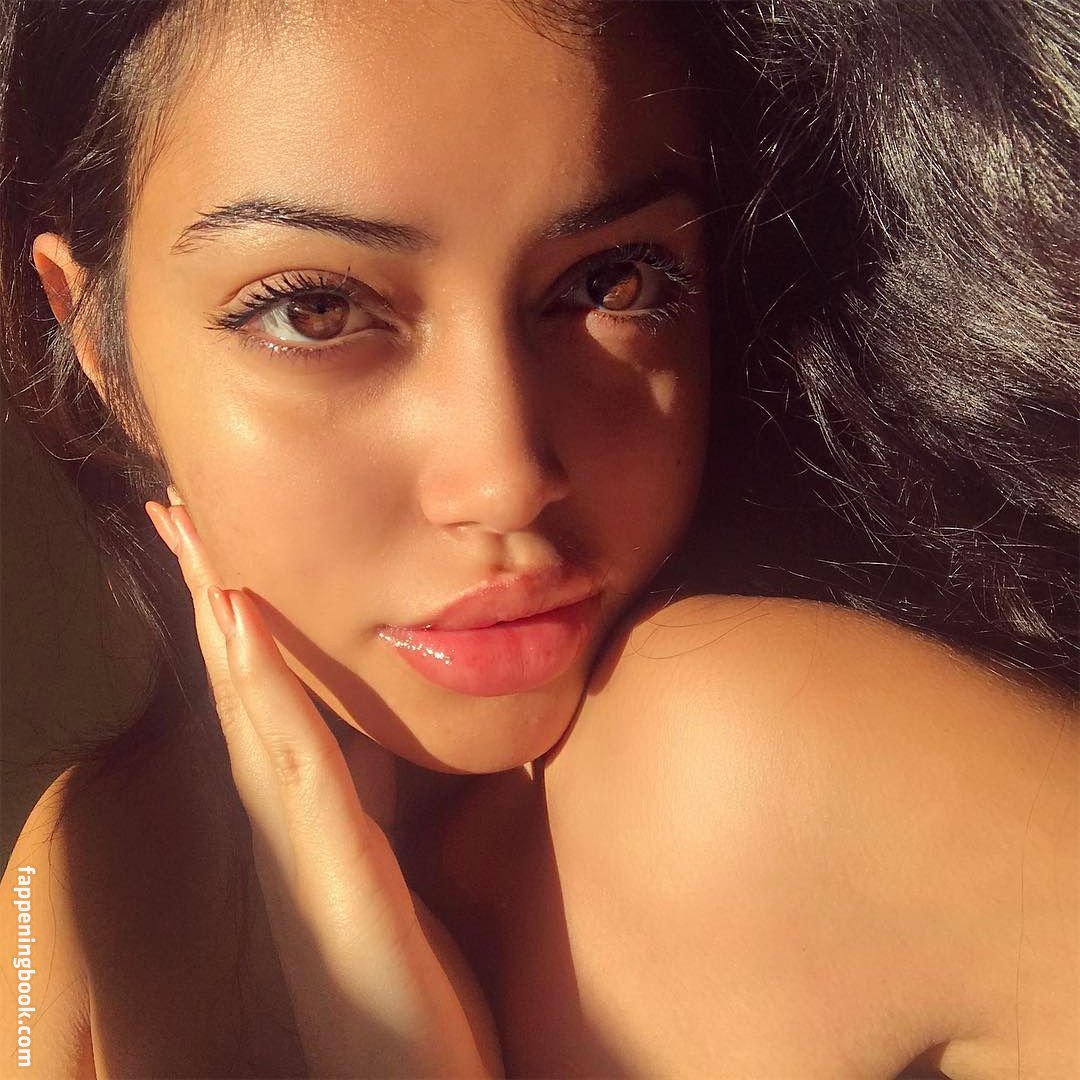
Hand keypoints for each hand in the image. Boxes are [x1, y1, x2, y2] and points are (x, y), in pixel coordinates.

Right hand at [145, 494, 500, 1077]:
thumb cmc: (416, 1004)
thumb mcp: (402, 883)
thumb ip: (387, 816)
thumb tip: (391, 751)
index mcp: (317, 826)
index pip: (271, 703)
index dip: (241, 624)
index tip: (221, 547)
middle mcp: (293, 833)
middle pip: (246, 693)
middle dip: (213, 598)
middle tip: (176, 511)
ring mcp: (303, 858)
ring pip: (258, 717)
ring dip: (229, 628)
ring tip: (200, 545)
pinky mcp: (336, 884)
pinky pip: (299, 768)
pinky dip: (269, 693)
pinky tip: (244, 628)